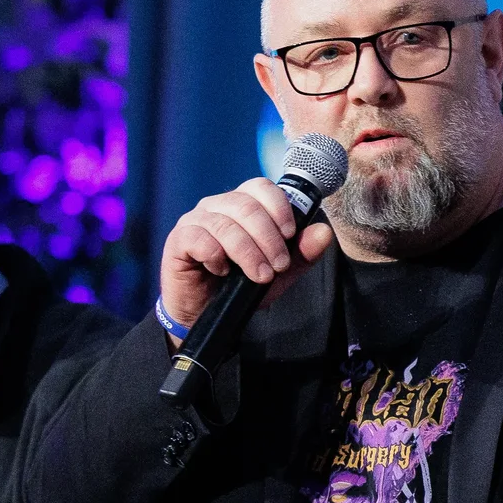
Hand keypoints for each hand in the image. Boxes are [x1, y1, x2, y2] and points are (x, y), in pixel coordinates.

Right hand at [159, 179, 335, 329]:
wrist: (205, 315)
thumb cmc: (240, 288)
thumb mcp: (278, 273)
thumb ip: (300, 254)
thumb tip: (324, 232)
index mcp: (242, 205)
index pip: (262, 187)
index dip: (279, 207)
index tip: (290, 234)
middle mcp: (217, 206)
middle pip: (246, 206)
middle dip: (268, 238)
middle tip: (277, 266)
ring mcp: (195, 220)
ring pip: (225, 224)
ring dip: (248, 252)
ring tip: (260, 275)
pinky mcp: (178, 240)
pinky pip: (199, 238)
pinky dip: (216, 256)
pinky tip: (222, 271)